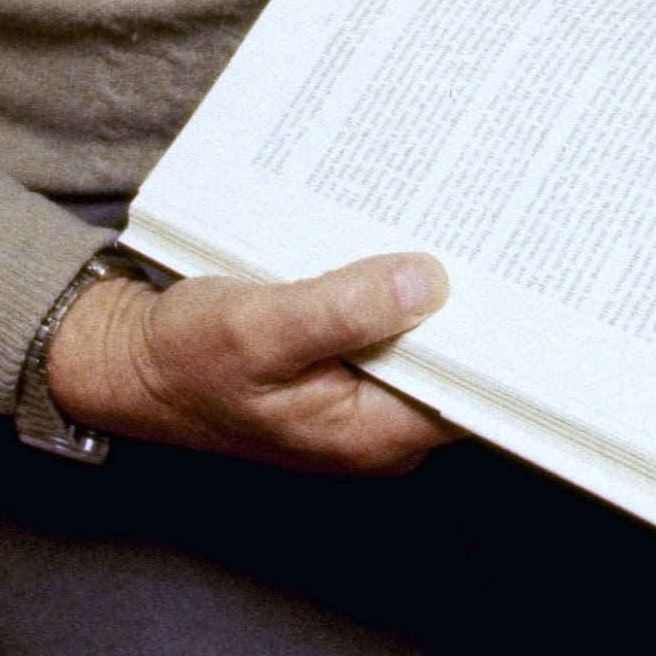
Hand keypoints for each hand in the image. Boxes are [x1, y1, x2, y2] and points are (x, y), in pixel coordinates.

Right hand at [47, 250, 459, 473]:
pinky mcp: (344, 369)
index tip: (522, 274)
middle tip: (496, 225)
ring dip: (436, 288)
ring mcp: (363, 399)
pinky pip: (391, 328)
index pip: (471, 395)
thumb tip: (428, 281)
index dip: (500, 338)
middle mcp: (379, 428)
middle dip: (474, 302)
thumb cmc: (186, 357)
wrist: (132, 365)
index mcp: (372, 435)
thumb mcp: (259, 327)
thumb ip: (343, 308)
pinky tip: (402, 241)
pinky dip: (397, 287)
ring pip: (425, 342)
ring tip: (459, 220)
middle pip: (455, 364)